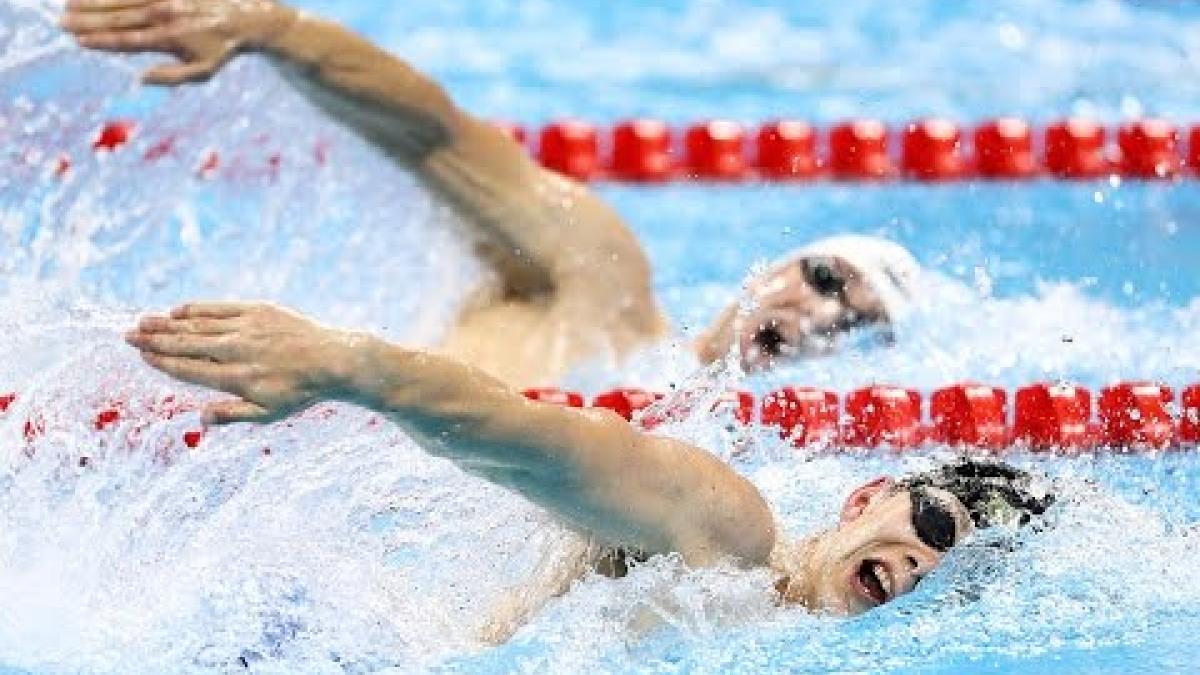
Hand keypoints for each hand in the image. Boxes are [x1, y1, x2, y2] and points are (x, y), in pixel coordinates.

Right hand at [61, 0, 296, 84]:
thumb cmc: (223, 48)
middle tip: (61, 22)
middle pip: (118, 18)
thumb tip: (140, 79)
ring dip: (94, 1)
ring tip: (69, 3)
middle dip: (88, 20)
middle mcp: (164, 15)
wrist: (248, 17)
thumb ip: (171, 77)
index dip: (101, 41)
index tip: (78, 41)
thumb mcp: (203, 71)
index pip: (126, 41)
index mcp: (168, 38)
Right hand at [126, 302, 353, 424]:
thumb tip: (199, 420)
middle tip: (128, 336)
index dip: (163, 362)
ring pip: (199, 324)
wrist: (335, 359)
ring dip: (168, 322)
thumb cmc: (300, 391)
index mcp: (237, 379)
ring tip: (144, 321)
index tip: (142, 355)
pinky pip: (220, 308)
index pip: (190, 369)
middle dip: (155, 339)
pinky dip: (196, 309)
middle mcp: (238, 351)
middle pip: (187, 344)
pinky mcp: (259, 310)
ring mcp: (247, 328)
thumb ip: (232, 415)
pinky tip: (178, 310)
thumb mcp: (269, 414)